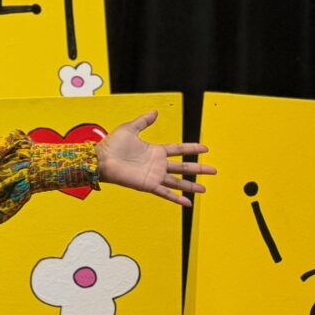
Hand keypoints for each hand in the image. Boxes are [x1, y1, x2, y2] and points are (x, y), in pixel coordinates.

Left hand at [95, 110, 215, 206]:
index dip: (192, 148)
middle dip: (199, 168)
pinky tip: (188, 203)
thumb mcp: (130, 128)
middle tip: (213, 171)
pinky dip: (177, 198)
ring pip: (178, 182)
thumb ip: (144, 121)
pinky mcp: (148, 185)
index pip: (178, 149)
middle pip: (183, 166)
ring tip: (204, 189)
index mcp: (155, 150)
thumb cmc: (112, 144)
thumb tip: (155, 112)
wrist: (101, 159)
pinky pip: (165, 193)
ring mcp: (154, 176)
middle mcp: (157, 164)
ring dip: (191, 186)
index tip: (205, 148)